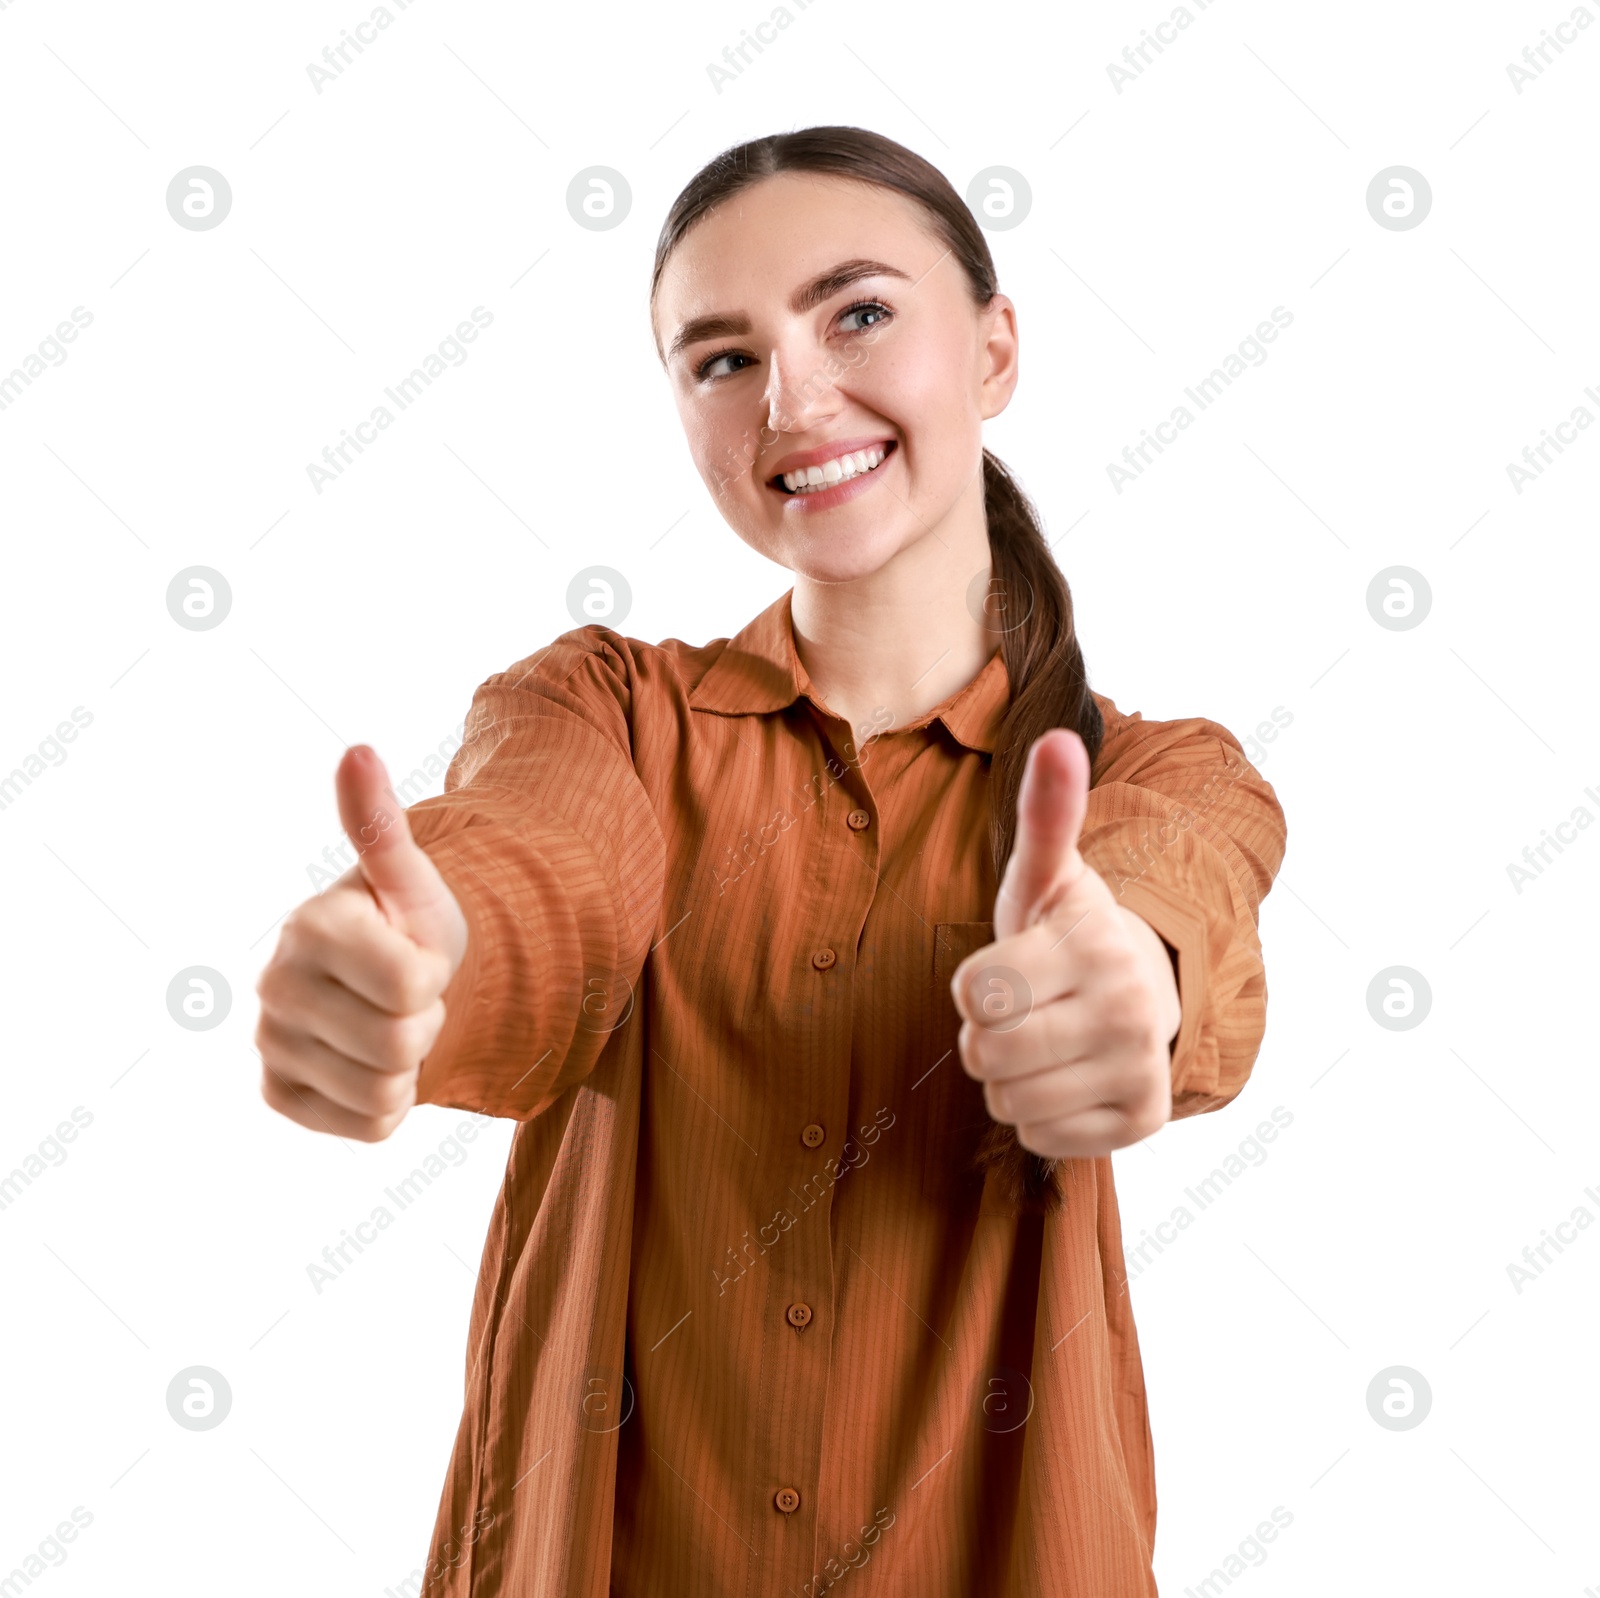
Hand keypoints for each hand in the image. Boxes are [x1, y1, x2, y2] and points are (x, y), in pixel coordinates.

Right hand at [255, 745, 468, 1140]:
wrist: (392, 983)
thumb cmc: (406, 922)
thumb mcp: (410, 877)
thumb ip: (382, 825)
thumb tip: (356, 751)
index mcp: (309, 926)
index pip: (414, 984)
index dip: (435, 972)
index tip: (414, 953)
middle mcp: (274, 986)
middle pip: (402, 1041)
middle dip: (425, 1020)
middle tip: (406, 994)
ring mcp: (270, 1044)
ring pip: (386, 1090)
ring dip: (410, 1062)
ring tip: (391, 1023)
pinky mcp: (279, 1095)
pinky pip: (368, 1125)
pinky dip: (390, 1102)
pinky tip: (372, 1061)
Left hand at [950, 729, 1179, 1159]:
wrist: (1141, 989)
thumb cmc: (1065, 932)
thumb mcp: (1046, 875)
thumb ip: (1045, 813)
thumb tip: (1059, 738)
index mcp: (1095, 944)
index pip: (975, 993)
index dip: (972, 987)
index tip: (1004, 971)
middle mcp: (1130, 1008)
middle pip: (986, 1052)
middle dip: (985, 1035)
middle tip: (1019, 1010)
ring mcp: (1140, 1068)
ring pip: (1008, 1101)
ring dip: (1007, 1077)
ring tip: (1041, 1042)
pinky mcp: (1141, 1122)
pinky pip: (1039, 1139)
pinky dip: (1039, 1116)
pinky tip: (1066, 1077)